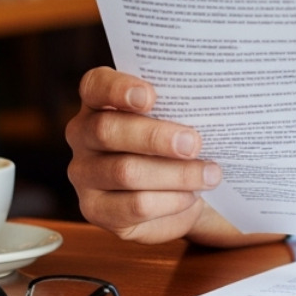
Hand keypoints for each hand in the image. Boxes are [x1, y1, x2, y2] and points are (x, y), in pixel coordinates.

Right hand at [65, 67, 231, 244]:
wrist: (183, 189)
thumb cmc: (180, 140)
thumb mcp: (180, 117)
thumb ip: (182, 107)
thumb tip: (211, 104)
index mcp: (100, 100)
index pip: (96, 85)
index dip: (118, 89)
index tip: (150, 97)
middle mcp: (84, 134)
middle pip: (108, 131)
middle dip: (155, 137)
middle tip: (193, 143)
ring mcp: (85, 173)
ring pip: (125, 172)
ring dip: (175, 173)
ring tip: (210, 174)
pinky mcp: (97, 210)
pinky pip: (134, 206)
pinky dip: (170, 200)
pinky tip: (192, 196)